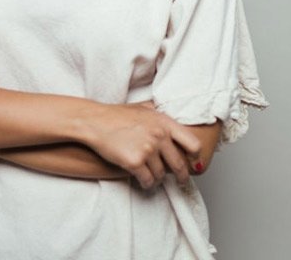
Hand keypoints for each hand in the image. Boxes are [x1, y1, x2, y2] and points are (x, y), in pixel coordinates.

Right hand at [82, 102, 200, 189]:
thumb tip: (174, 117)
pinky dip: (147, 184)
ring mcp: (147, 149)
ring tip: (152, 176)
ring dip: (158, 178)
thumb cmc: (116, 115)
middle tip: (181, 180)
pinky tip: (143, 180)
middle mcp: (159, 136)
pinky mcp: (135, 162)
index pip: (192, 143)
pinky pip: (148, 181)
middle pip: (179, 164)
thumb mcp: (143, 107)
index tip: (193, 162)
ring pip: (161, 175)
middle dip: (181, 176)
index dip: (195, 156)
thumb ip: (160, 115)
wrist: (95, 121)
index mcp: (164, 122)